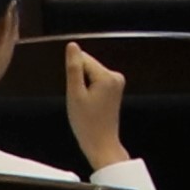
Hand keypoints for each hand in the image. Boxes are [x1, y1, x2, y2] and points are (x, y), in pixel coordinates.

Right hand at [62, 37, 129, 171]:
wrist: (101, 143)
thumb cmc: (86, 123)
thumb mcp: (75, 94)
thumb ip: (74, 68)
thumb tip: (72, 45)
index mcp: (107, 76)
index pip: (83, 60)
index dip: (73, 75)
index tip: (76, 92)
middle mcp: (116, 76)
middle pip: (88, 66)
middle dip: (79, 81)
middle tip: (80, 101)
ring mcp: (117, 83)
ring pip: (90, 74)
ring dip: (83, 86)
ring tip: (86, 104)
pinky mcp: (115, 89)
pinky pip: (96, 82)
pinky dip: (89, 91)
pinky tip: (90, 105)